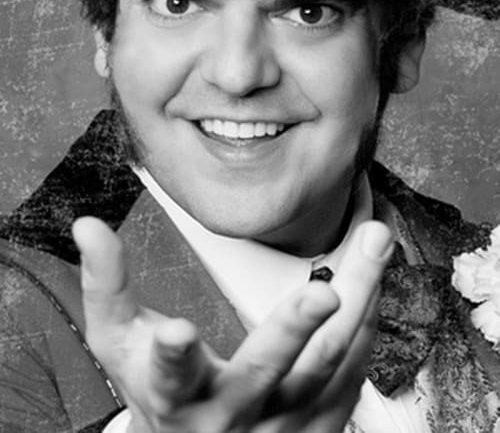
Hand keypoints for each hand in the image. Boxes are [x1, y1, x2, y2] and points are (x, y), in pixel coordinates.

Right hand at [72, 217, 392, 432]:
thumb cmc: (156, 389)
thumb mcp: (119, 341)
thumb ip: (107, 285)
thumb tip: (88, 226)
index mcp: (175, 397)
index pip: (167, 377)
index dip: (169, 355)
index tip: (175, 331)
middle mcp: (232, 417)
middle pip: (266, 376)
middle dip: (295, 331)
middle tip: (325, 293)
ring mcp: (282, 429)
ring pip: (328, 370)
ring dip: (358, 304)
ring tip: (376, 244)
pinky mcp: (319, 428)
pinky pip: (353, 376)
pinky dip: (367, 324)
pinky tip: (377, 280)